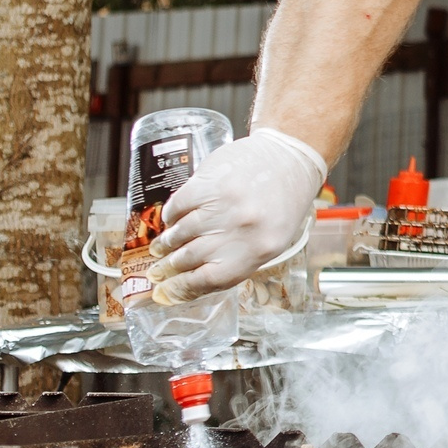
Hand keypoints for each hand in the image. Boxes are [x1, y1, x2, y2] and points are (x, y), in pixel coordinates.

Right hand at [147, 127, 326, 301]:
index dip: (182, 289)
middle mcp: (240, 230)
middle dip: (170, 266)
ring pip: (179, 234)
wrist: (289, 156)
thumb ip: (238, 259)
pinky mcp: (208, 182)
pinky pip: (177, 206)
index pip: (209, 280)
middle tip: (159, 269)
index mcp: (260, 249)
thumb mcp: (272, 239)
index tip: (166, 292)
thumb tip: (195, 277)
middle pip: (189, 259)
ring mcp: (222, 205)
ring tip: (162, 246)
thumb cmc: (282, 201)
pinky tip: (172, 219)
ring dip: (167, 242)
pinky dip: (171, 215)